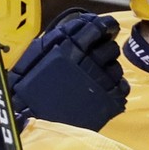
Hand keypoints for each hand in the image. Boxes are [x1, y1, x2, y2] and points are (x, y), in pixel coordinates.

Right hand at [6, 9, 128, 131]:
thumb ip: (55, 39)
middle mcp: (89, 61)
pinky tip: (104, 89)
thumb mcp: (34, 56)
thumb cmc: (26, 91)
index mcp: (71, 47)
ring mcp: (101, 81)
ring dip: (109, 69)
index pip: (98, 27)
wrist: (33, 123)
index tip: (104, 30)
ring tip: (96, 77)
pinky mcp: (108, 100)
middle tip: (95, 57)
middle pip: (111, 47)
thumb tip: (75, 26)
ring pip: (117, 67)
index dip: (105, 26)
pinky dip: (116, 87)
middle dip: (105, 49)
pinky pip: (122, 87)